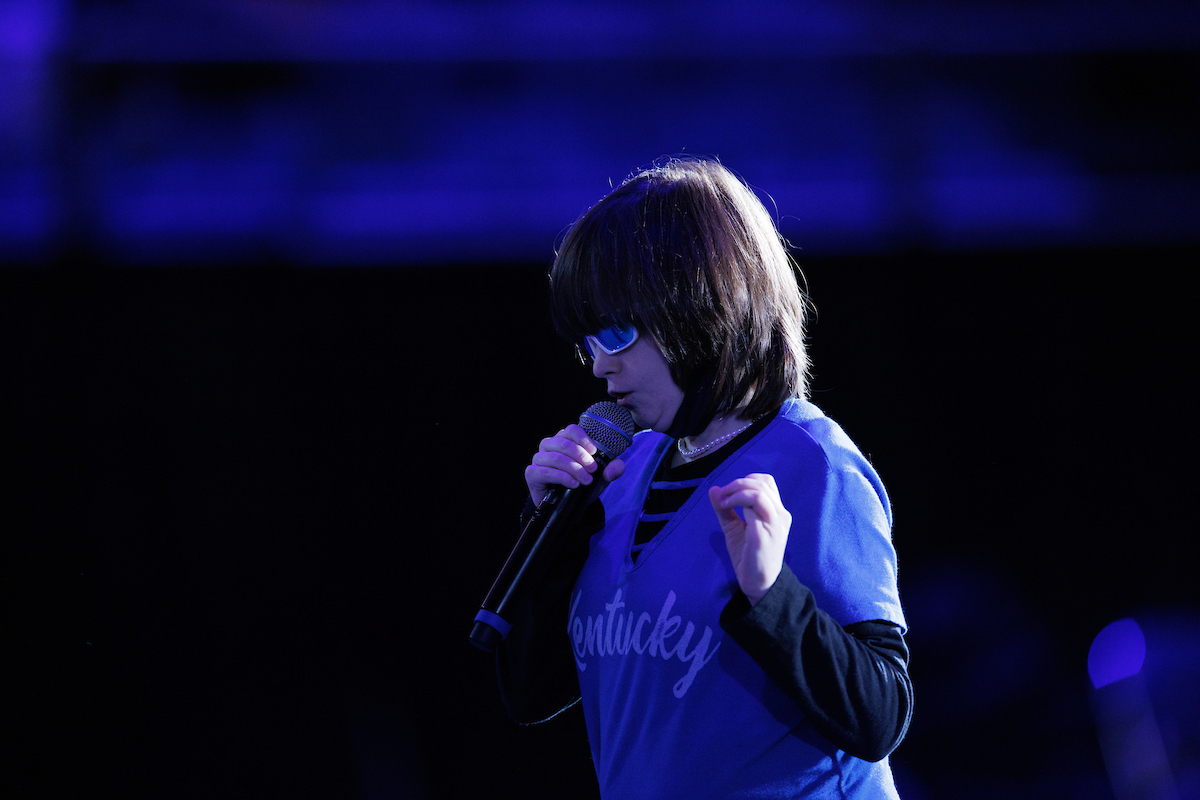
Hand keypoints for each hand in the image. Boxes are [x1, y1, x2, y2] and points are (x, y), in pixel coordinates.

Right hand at [524, 423, 625, 505]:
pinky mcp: (532, 473)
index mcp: (564, 440)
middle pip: (564, 443)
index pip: (572, 430)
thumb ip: (611, 469)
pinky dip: (563, 478)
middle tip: (593, 470)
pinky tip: (573, 484)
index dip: (584, 439)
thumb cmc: (581, 484)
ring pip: (556, 458)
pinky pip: (547, 472)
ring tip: (586, 480)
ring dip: (575, 469)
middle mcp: (549, 446)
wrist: (566, 506)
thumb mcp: (600, 477)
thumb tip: (614, 468)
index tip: (594, 453)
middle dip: (582, 457)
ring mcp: (539, 459)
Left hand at [708, 473, 790, 605]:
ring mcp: (775, 524)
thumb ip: (726, 509)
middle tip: (722, 495)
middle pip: (762, 483)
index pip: (766, 482)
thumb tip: (714, 489)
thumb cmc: (748, 557)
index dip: (745, 480)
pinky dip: (737, 501)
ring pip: (759, 492)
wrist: (759, 583)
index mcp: (776, 512)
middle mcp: (780, 515)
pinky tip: (726, 508)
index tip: (727, 492)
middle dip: (738, 483)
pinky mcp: (765, 533)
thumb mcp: (734, 528)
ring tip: (724, 502)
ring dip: (737, 491)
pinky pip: (754, 506)